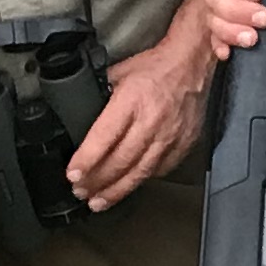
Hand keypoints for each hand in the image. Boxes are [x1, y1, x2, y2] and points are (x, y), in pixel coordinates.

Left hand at [68, 22, 216, 206]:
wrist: (192, 63)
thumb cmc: (156, 67)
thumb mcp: (119, 73)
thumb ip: (100, 95)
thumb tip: (80, 112)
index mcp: (132, 100)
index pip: (104, 137)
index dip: (87, 160)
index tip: (73, 175)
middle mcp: (151, 121)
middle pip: (121, 161)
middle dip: (97, 181)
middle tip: (81, 192)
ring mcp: (170, 135)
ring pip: (140, 172)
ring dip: (117, 190)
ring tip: (99, 201)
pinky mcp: (184, 144)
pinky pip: (160, 169)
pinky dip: (142, 180)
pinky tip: (128, 186)